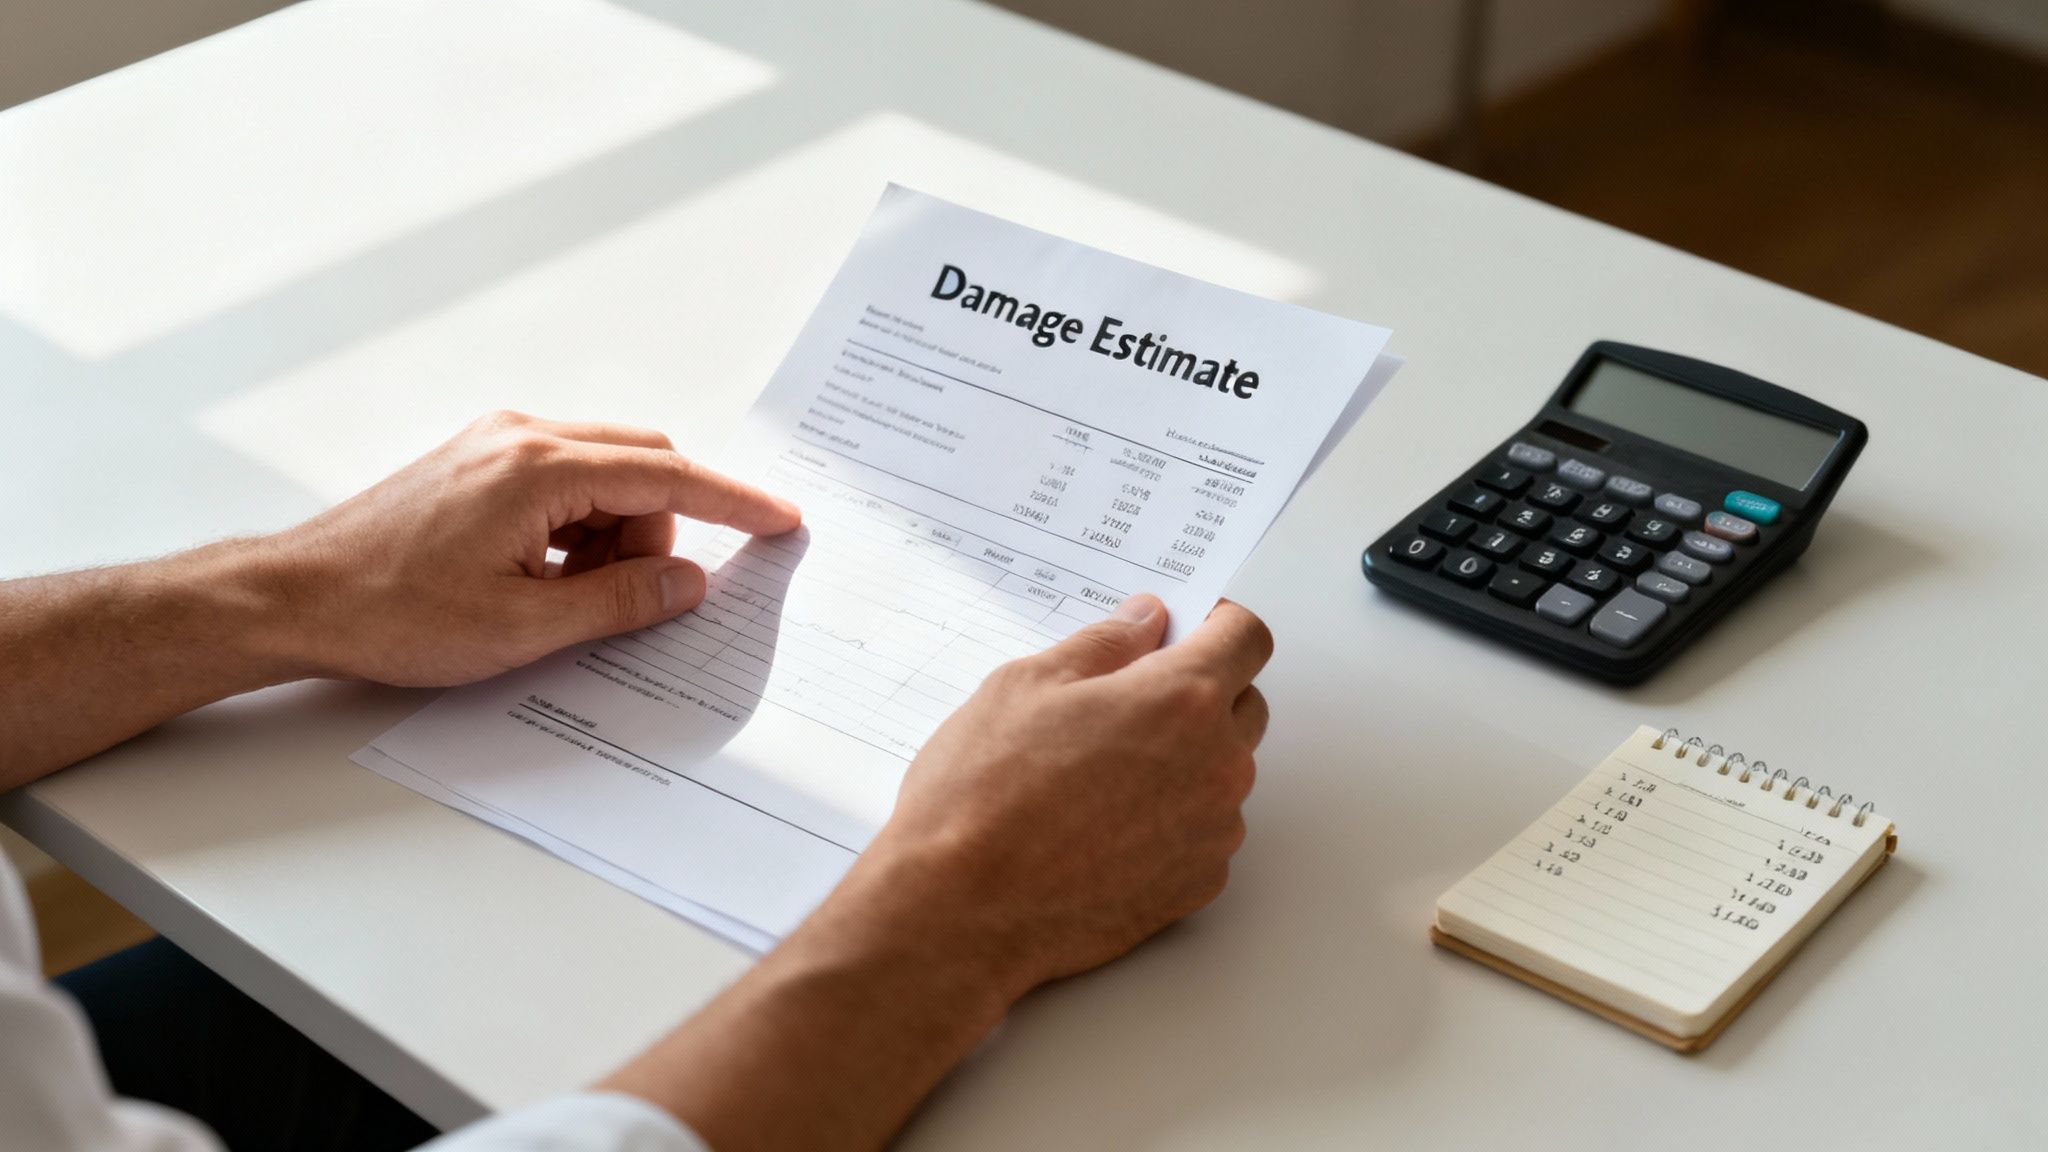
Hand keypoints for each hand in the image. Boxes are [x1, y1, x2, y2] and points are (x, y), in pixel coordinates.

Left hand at [263, 410, 799, 685]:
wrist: (295, 598)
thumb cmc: (392, 613)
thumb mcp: (522, 628)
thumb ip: (620, 602)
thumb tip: (690, 584)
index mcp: (537, 468)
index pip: (666, 473)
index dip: (732, 501)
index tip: (780, 519)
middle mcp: (520, 437)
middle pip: (641, 465)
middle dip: (658, 531)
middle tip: (635, 597)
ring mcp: (495, 444)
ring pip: (604, 476)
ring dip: (613, 536)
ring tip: (562, 599)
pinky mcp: (478, 462)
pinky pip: (563, 484)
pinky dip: (576, 530)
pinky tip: (540, 580)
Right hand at [856, 594, 1271, 996]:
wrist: (960, 910)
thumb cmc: (982, 798)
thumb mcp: (1026, 685)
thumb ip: (1103, 645)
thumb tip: (1142, 622)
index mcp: (1181, 700)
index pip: (1246, 639)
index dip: (1218, 624)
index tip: (1189, 629)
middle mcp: (1216, 766)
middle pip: (1245, 705)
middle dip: (1202, 692)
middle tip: (1128, 702)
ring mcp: (1213, 832)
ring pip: (1224, 773)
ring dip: (1186, 759)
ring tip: (1102, 773)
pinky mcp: (1197, 886)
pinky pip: (1204, 832)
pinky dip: (1173, 820)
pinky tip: (1105, 824)